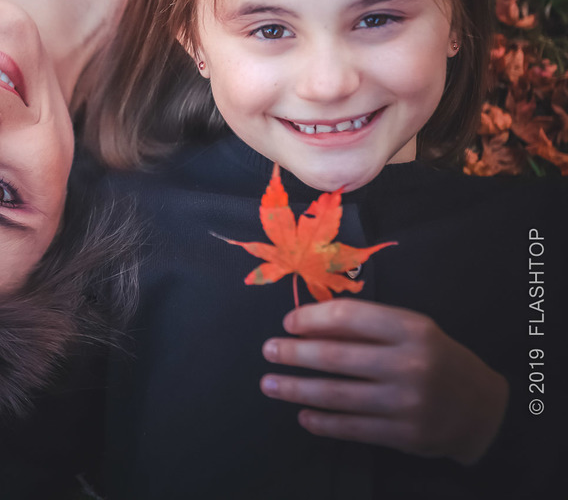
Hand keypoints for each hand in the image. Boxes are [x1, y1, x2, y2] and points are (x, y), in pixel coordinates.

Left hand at [260, 299, 507, 464]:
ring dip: (296, 389)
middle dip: (293, 354)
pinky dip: (322, 422)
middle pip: (335, 357)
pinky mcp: (404, 435)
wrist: (484, 409)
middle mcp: (410, 364)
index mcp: (412, 329)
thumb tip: (307, 326)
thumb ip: (366, 327)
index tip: (288, 322)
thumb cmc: (438, 360)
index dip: (311, 318)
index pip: (348, 317)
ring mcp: (407, 403)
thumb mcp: (412, 331)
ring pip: (337, 395)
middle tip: (268, 350)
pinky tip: (303, 415)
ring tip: (270, 384)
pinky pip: (351, 428)